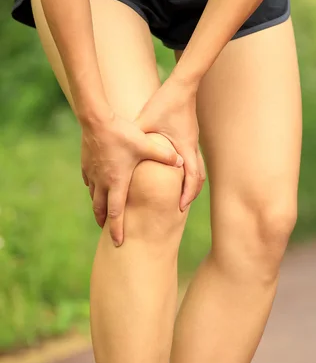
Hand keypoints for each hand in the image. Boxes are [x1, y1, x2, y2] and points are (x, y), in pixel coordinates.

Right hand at [80, 106, 183, 245]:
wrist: (95, 119)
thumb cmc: (123, 133)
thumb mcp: (147, 145)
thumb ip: (165, 155)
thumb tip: (182, 163)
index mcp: (117, 182)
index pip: (117, 213)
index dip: (117, 229)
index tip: (117, 242)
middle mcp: (102, 181)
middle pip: (101, 209)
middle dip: (105, 222)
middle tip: (107, 232)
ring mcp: (92, 173)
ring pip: (93, 196)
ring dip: (98, 206)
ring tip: (102, 213)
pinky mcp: (86, 164)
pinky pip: (90, 181)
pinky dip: (93, 187)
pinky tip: (97, 186)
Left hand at [136, 76, 205, 210]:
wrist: (182, 86)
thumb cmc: (165, 103)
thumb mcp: (146, 122)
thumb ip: (136, 139)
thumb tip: (119, 152)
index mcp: (184, 147)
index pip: (191, 177)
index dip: (187, 194)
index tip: (180, 207)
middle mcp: (191, 147)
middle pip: (199, 178)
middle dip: (190, 194)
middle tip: (180, 207)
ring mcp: (192, 142)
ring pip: (198, 170)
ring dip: (190, 183)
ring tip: (181, 195)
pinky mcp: (190, 137)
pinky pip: (193, 160)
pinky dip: (188, 172)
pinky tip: (177, 174)